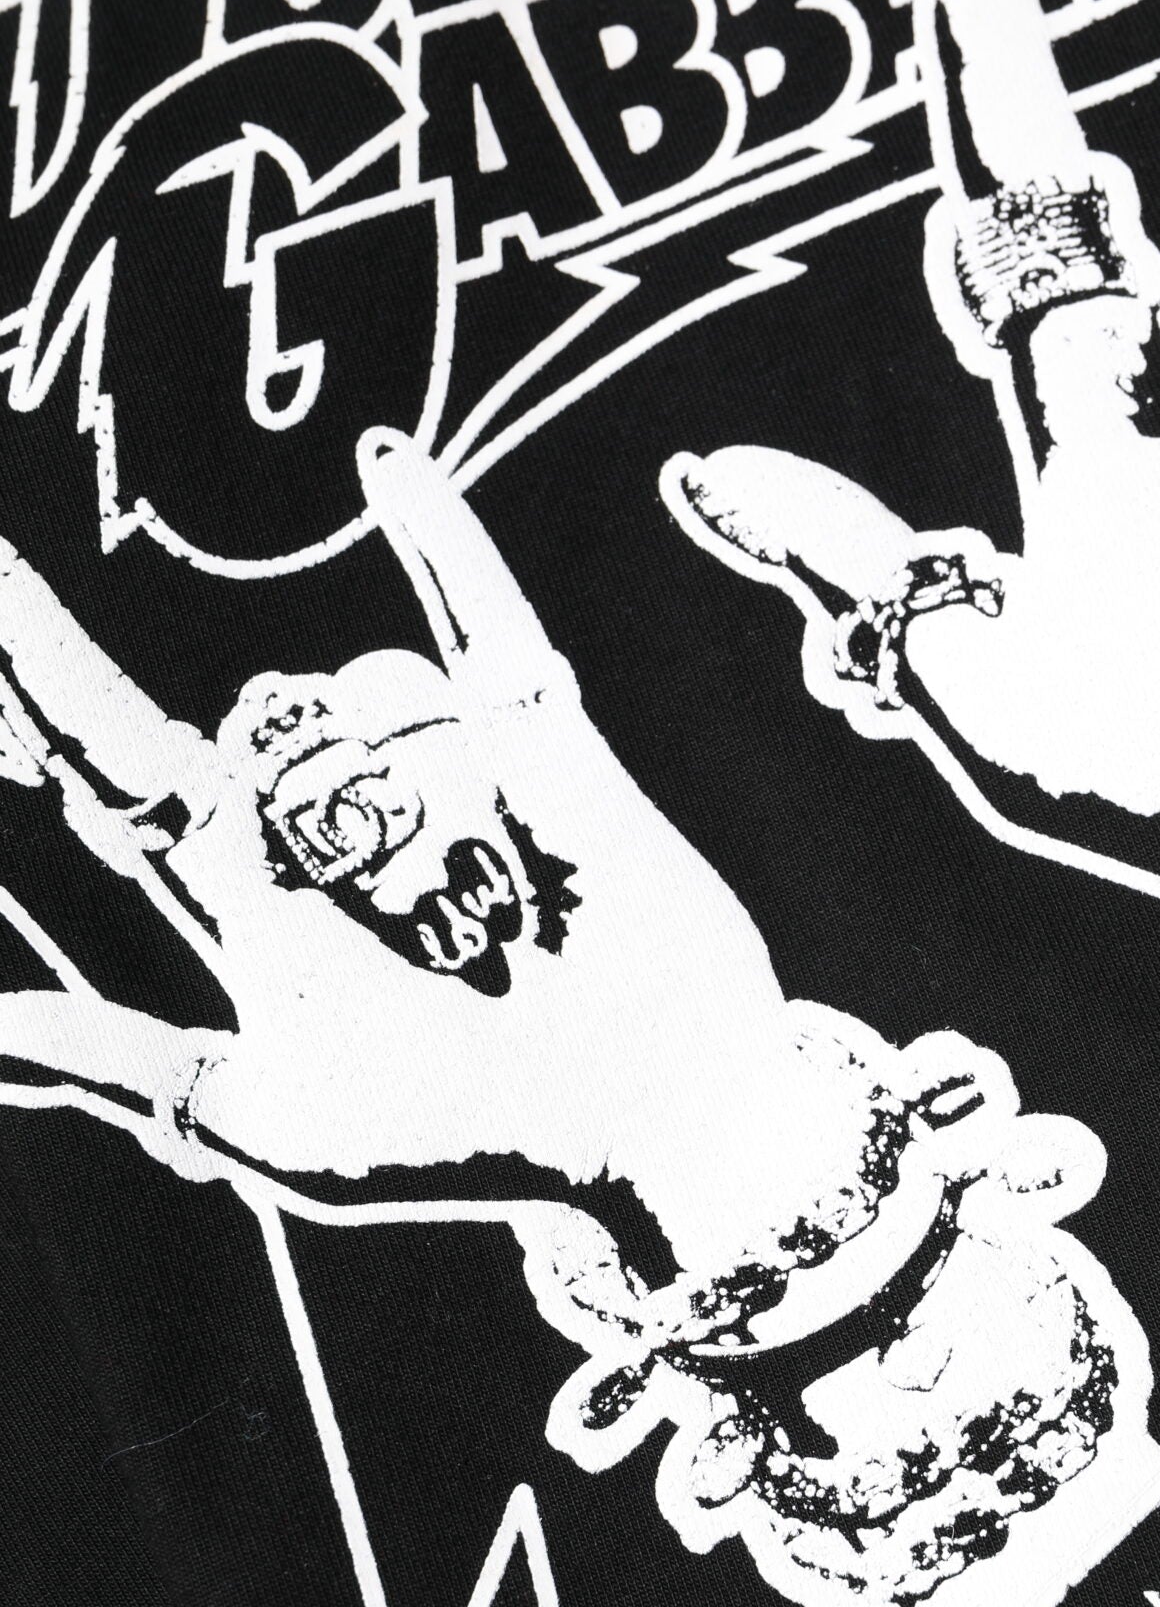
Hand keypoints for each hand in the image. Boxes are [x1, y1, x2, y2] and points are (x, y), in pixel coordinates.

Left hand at [0, 432, 858, 1263]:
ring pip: (357, 700)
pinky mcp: (535, 731)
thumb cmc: (465, 1144)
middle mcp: (333, 807)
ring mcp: (434, 760)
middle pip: (252, 742)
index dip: (35, 682)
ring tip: (498, 916)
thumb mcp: (278, 1120)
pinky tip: (382, 462)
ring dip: (419, 813)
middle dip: (315, 837)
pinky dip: (439, 537)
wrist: (651, 1124)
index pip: (114, 764)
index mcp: (253, 897)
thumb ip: (130, 1065)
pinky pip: (471, 616)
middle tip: (424, 957)